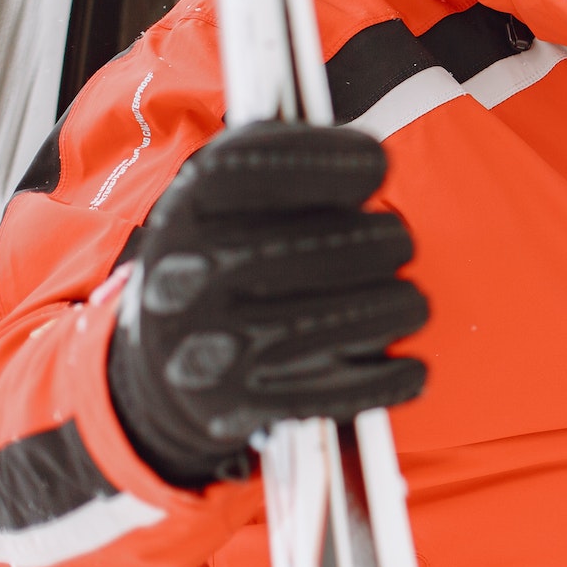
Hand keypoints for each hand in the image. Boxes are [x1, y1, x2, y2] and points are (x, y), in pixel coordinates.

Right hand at [107, 122, 429, 487]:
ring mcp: (214, 346)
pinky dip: (398, 376)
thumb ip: (283, 165)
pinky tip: (408, 367)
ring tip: (402, 302)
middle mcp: (192, 275)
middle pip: (342, 244)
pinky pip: (356, 388)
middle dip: (386, 242)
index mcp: (186, 211)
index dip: (337, 162)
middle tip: (392, 245)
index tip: (374, 165)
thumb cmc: (220, 258)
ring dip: (402, 305)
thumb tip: (372, 164)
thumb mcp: (222, 198)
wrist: (158, 365)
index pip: (266, 168)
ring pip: (366, 313)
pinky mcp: (240, 405)